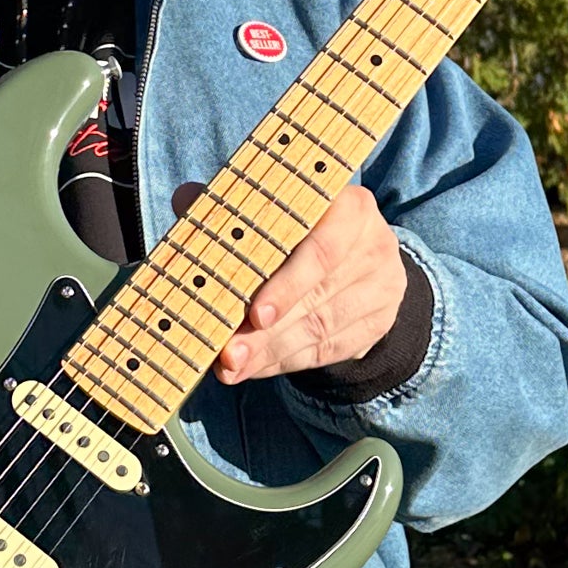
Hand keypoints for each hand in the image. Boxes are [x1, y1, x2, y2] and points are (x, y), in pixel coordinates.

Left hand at [215, 184, 406, 384]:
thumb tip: (185, 198)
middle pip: (317, 296)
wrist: (362, 256)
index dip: (287, 283)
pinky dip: (287, 362)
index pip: (323, 248)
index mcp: (351, 207)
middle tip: (228, 354)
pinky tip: (255, 368)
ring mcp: (382, 287)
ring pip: (322, 328)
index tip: (254, 313)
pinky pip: (330, 349)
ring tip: (231, 366)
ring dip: (271, 353)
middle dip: (267, 331)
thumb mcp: (277, 208)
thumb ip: (234, 204)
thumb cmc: (303, 226)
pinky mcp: (379, 323)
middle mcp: (375, 245)